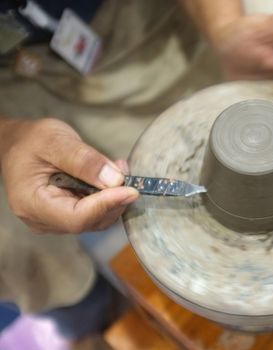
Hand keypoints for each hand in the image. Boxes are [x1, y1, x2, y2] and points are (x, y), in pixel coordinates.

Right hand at [0, 118, 138, 233]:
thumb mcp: (55, 141)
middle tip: (125, 172)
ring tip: (118, 169)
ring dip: (114, 197)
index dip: (106, 205)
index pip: (77, 217)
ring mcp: (56, 220)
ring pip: (97, 219)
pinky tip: (112, 176)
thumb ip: (84, 160)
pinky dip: (109, 197)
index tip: (130, 189)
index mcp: (32, 204)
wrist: (19, 144)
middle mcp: (43, 220)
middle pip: (90, 221)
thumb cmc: (31, 141)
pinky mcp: (68, 215)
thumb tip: (115, 180)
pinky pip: (96, 212)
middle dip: (114, 199)